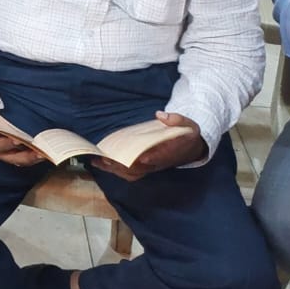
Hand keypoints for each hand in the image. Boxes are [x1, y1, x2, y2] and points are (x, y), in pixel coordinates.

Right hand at [0, 97, 45, 166]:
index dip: (6, 144)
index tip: (17, 140)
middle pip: (12, 158)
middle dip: (27, 156)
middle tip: (40, 152)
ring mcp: (6, 153)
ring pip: (21, 160)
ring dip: (33, 158)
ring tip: (46, 153)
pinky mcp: (13, 151)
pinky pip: (25, 156)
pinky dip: (34, 155)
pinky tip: (45, 151)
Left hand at [89, 112, 206, 181]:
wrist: (190, 149)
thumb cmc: (186, 135)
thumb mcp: (189, 125)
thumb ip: (177, 120)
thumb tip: (160, 115)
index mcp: (171, 152)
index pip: (160, 157)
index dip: (152, 158)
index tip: (142, 157)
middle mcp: (158, 162)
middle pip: (140, 168)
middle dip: (124, 165)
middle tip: (108, 159)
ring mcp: (150, 166)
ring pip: (132, 173)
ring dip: (115, 169)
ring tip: (99, 162)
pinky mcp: (143, 166)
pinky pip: (129, 172)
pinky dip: (115, 170)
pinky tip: (101, 164)